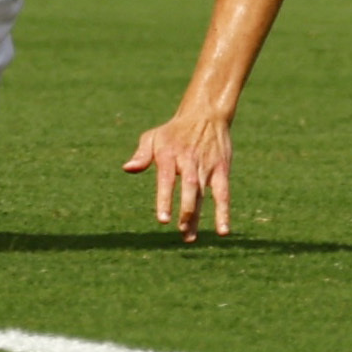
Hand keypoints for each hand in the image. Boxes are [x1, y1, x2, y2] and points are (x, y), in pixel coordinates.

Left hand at [122, 107, 234, 240]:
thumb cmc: (174, 132)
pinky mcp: (222, 171)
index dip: (165, 199)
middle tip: (179, 230)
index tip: (163, 220)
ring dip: (197, 216)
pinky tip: (222, 231)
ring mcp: (206, 167)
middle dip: (185, 210)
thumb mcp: (154, 137)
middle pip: (189, 188)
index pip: (166, 179)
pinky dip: (223, 212)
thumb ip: (141, 154)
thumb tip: (127, 169)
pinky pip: (223, 194)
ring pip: (203, 194)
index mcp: (169, 154)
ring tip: (189, 236)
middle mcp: (189, 161)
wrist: (205, 115)